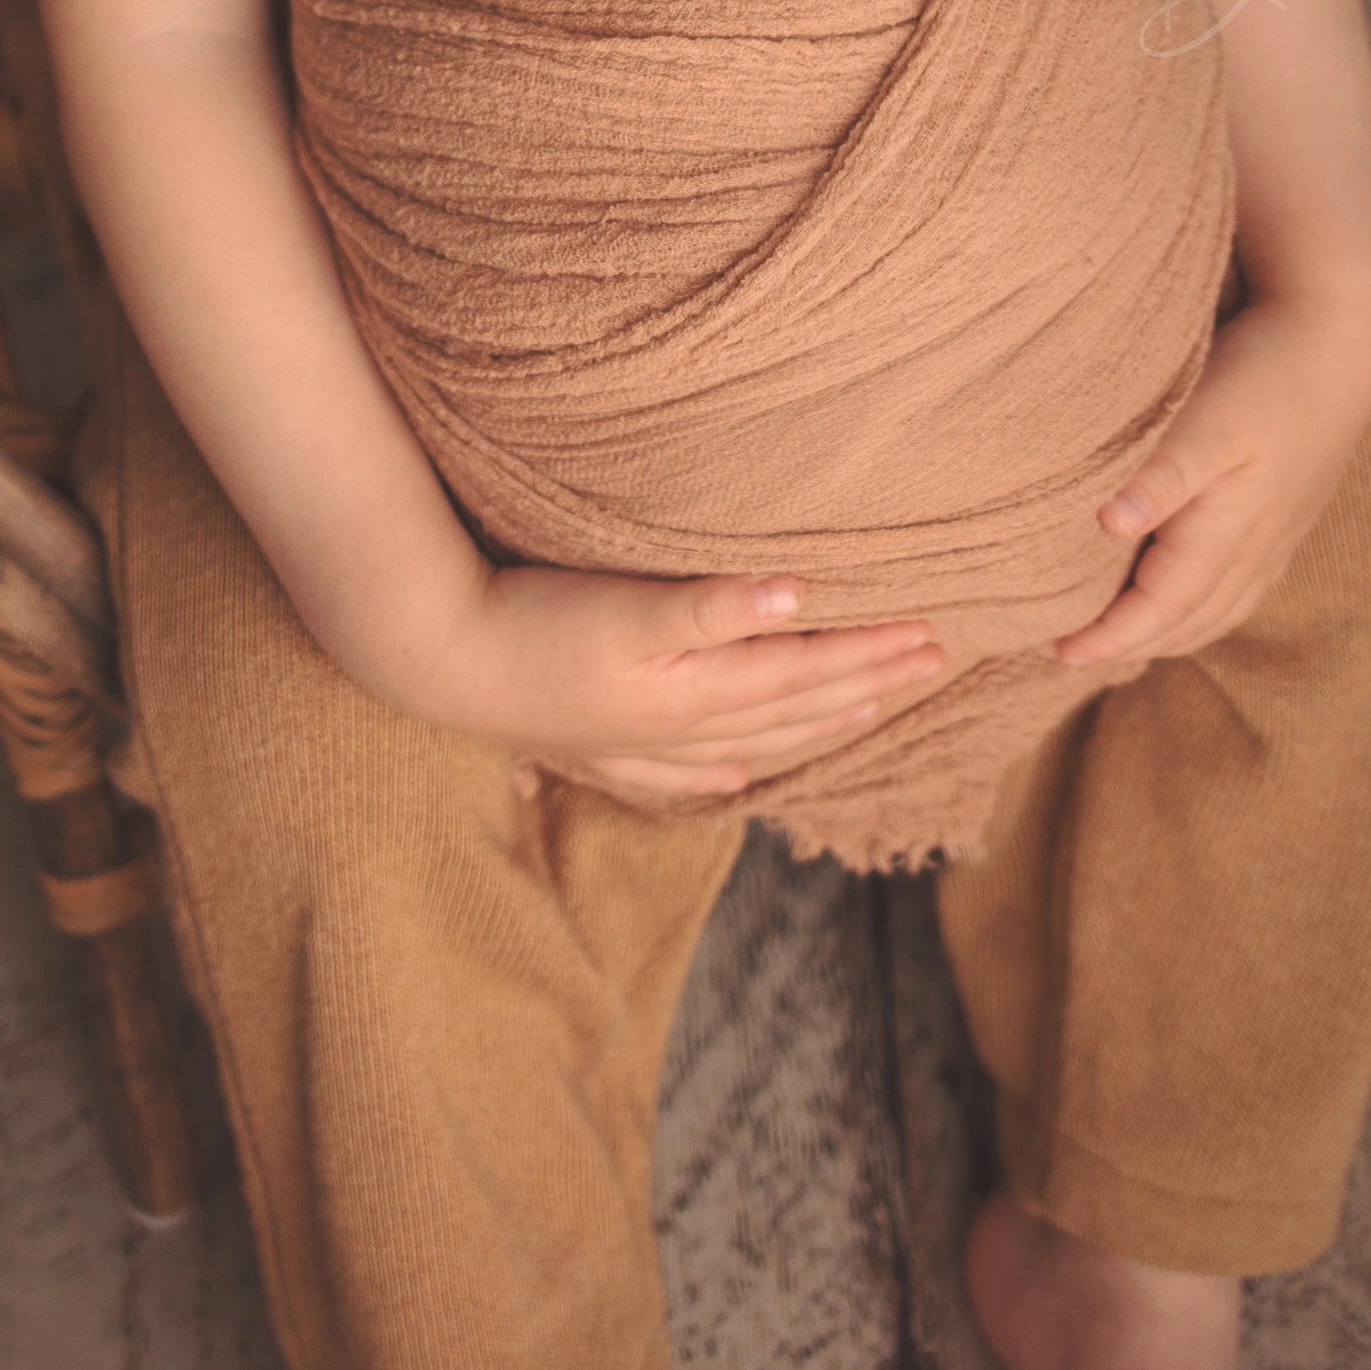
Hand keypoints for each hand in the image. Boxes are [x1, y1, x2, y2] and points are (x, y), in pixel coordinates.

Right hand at [445, 557, 942, 811]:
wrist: (438, 660)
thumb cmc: (532, 623)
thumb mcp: (625, 608)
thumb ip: (711, 606)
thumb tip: (795, 596)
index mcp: (695, 690)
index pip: (806, 672)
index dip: (871, 654)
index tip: (933, 638)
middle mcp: (679, 726)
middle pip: (793, 707)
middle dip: (865, 685)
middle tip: (930, 666)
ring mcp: (640, 743)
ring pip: (752, 736)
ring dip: (814, 720)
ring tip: (864, 710)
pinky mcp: (600, 744)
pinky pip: (686, 769)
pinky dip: (725, 768)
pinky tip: (740, 772)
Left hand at [1052, 286, 1370, 680]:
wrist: (1343, 342)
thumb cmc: (1269, 373)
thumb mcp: (1209, 420)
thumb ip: (1161, 477)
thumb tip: (1110, 526)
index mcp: (1228, 533)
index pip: (1160, 611)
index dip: (1109, 637)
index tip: (1059, 651)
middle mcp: (1255, 548)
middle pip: (1188, 623)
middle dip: (1132, 644)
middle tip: (1071, 650)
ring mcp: (1276, 536)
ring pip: (1218, 612)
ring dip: (1168, 632)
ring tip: (1119, 635)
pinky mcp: (1286, 517)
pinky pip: (1240, 589)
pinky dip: (1202, 609)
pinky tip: (1184, 594)